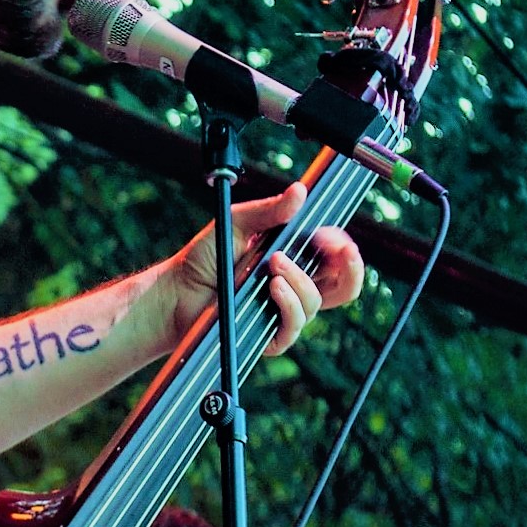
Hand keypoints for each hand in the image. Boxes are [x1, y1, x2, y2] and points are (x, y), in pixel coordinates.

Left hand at [162, 182, 364, 355]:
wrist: (176, 291)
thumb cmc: (205, 259)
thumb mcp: (237, 225)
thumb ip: (269, 211)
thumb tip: (300, 191)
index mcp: (294, 260)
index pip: (334, 257)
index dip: (341, 246)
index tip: (331, 235)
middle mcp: (294, 287)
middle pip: (344, 286)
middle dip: (351, 267)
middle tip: (342, 250)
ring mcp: (283, 313)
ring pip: (315, 302)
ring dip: (300, 279)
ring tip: (274, 263)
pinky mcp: (269, 336)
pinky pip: (293, 326)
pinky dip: (288, 304)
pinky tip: (273, 287)